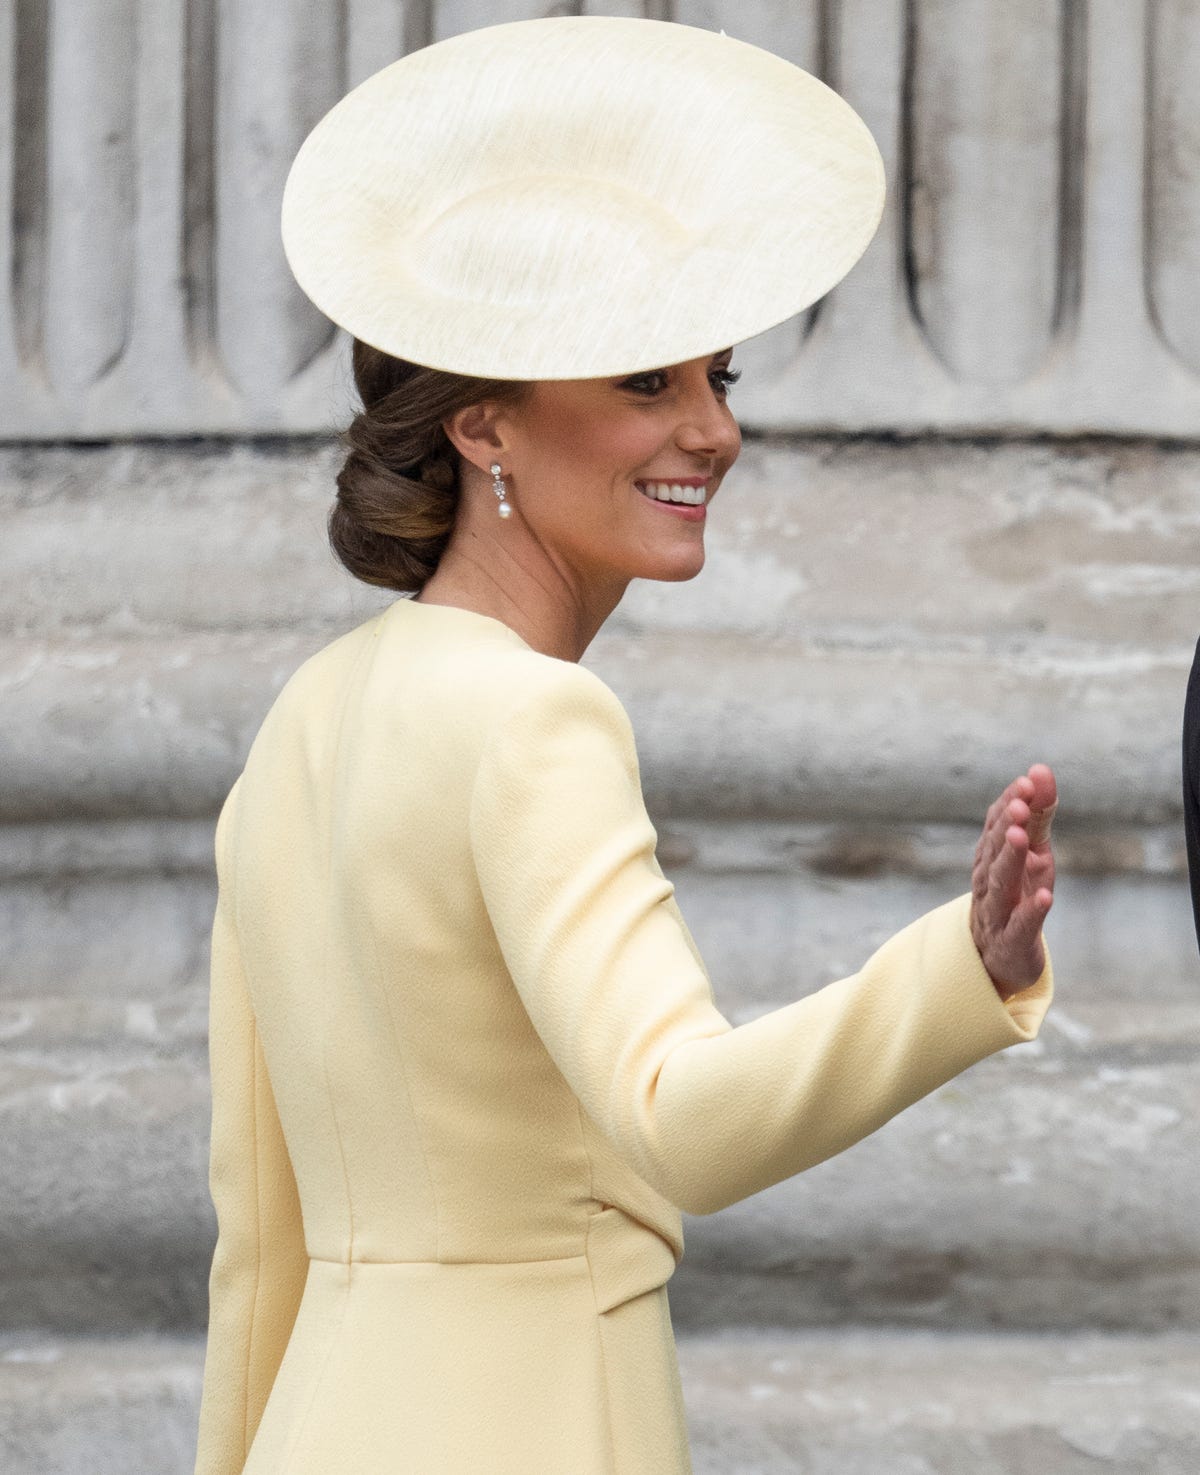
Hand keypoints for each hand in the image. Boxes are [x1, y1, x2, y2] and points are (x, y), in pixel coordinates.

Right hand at [969, 764, 1056, 1000]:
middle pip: (994, 850)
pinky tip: (1044, 896)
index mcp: (991, 856)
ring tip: (1023, 838)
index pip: (996, 824)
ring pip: (1000, 883)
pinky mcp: (1012, 941)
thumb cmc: (1016, 896)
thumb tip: (1040, 769)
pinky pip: (1021, 925)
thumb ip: (1038, 813)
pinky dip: (1031, 911)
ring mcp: (998, 911)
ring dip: (1011, 859)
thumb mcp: (1033, 853)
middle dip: (1007, 825)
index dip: (1010, 803)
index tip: (1027, 781)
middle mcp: (988, 880)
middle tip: (1021, 803)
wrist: (998, 958)